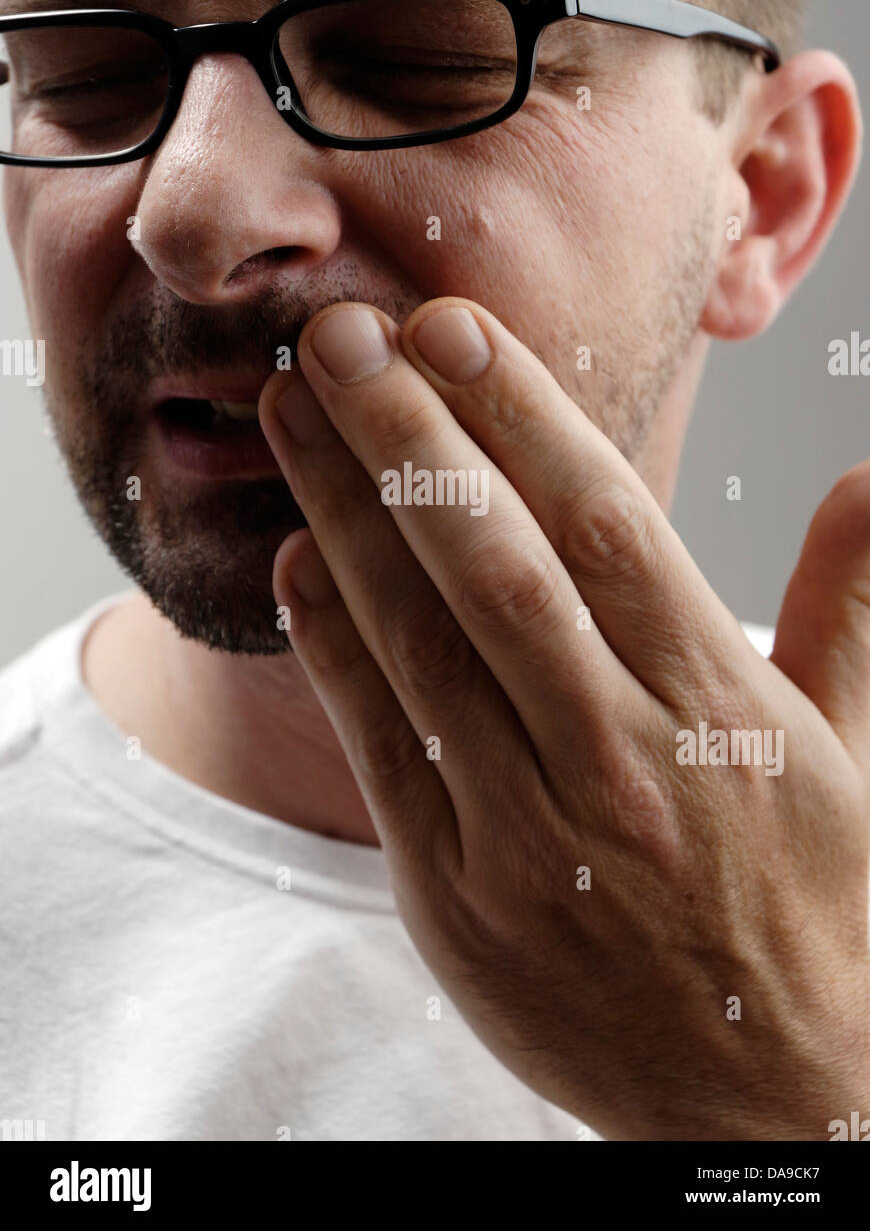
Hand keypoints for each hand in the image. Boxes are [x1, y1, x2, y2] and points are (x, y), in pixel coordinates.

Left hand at [259, 297, 869, 1140]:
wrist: (764, 1095)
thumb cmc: (806, 904)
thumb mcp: (851, 752)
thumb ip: (849, 606)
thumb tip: (869, 479)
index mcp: (721, 704)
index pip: (609, 527)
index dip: (521, 415)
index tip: (450, 325)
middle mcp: (624, 758)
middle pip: (497, 566)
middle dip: (408, 435)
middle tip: (338, 335)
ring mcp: (533, 833)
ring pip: (423, 642)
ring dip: (345, 515)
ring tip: (292, 413)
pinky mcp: (458, 896)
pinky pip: (380, 749)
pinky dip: (333, 646)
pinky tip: (297, 560)